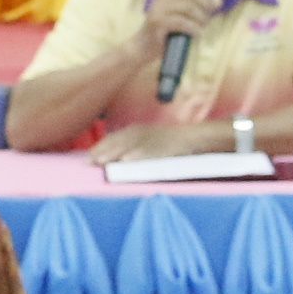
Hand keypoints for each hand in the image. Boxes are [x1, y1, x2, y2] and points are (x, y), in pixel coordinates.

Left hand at [89, 120, 230, 164]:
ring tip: (102, 162)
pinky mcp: (172, 144)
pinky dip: (140, 155)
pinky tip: (128, 161)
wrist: (204, 138)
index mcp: (144, 131)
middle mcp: (149, 132)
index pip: (119, 137)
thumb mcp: (156, 145)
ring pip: (134, 143)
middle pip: (122, 139)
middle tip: (88, 161)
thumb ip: (139, 151)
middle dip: (104, 149)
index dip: (103, 146)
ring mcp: (160, 138)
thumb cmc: (179, 146)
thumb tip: (119, 162)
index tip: (87, 158)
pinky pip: (154, 150)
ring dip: (116, 151)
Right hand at [144, 0, 218, 42]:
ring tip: (202, 27)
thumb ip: (200, 7)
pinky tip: (198, 35)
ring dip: (201, 18)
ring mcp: (158, 8)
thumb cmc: (166, 30)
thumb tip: (218, 0)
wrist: (144, 47)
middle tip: (208, 18)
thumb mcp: (184, 16)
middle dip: (205, 5)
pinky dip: (194, 28)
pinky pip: (182, 22)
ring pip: (189, 7)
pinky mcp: (158, 22)